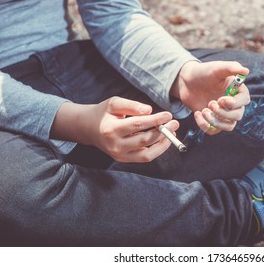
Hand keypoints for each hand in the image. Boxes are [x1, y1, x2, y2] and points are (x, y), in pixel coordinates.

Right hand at [51, 96, 178, 162]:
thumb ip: (132, 105)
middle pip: (144, 140)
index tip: (168, 115)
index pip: (138, 125)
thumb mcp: (115, 103)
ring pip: (147, 154)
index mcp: (111, 129)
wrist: (88, 128)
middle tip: (174, 123)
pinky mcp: (122, 159)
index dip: (156, 120)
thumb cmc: (104, 113)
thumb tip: (149, 110)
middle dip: (163, 132)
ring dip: (163, 143)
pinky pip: (144, 158)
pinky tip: (163, 140)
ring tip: (172, 132)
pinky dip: (157, 150)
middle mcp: (115, 145)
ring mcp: (119, 155)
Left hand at [171, 61, 249, 134]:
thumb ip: (231, 68)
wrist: (188, 82)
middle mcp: (234, 104)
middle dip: (223, 113)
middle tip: (210, 103)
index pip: (244, 101)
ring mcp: (224, 114)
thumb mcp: (217, 68)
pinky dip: (205, 125)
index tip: (221, 100)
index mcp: (238, 91)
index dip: (235, 103)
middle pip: (237, 116)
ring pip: (228, 126)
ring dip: (216, 121)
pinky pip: (213, 130)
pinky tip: (197, 113)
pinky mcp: (213, 121)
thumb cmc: (204, 72)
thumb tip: (245, 71)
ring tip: (203, 110)